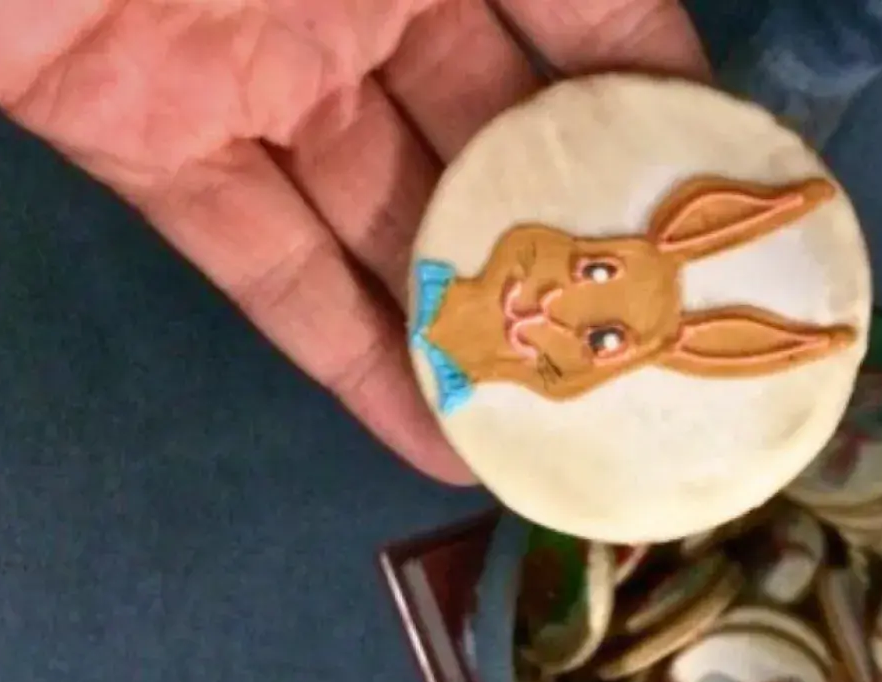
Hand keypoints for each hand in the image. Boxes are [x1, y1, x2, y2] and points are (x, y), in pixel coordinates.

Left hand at [0, 1, 708, 481]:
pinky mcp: (148, 139)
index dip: (665, 109)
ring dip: (469, 327)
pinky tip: (432, 439)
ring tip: (562, 427)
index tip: (733, 210)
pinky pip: (261, 260)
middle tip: (659, 352)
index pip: (590, 20)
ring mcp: (259, 75)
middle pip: (497, 141)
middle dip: (578, 246)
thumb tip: (680, 51)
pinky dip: (344, 355)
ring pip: (386, 221)